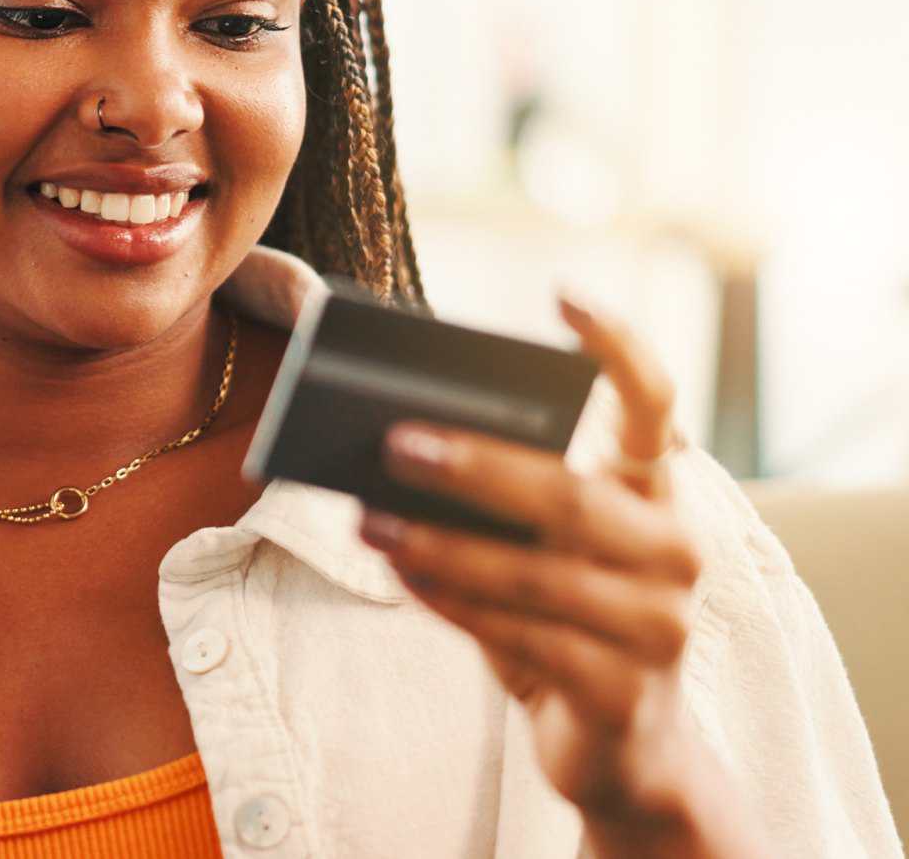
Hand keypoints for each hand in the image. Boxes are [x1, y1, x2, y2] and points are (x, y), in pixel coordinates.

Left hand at [357, 292, 755, 851]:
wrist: (624, 749)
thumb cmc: (565, 619)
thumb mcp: (541, 551)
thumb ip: (501, 501)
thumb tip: (400, 441)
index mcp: (658, 497)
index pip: (654, 406)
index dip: (617, 347)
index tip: (563, 293)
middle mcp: (677, 553)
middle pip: (570, 496)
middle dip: (476, 466)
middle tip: (394, 439)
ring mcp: (660, 629)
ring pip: (536, 574)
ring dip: (441, 544)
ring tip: (366, 517)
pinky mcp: (624, 694)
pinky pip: (524, 639)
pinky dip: (454, 603)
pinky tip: (401, 575)